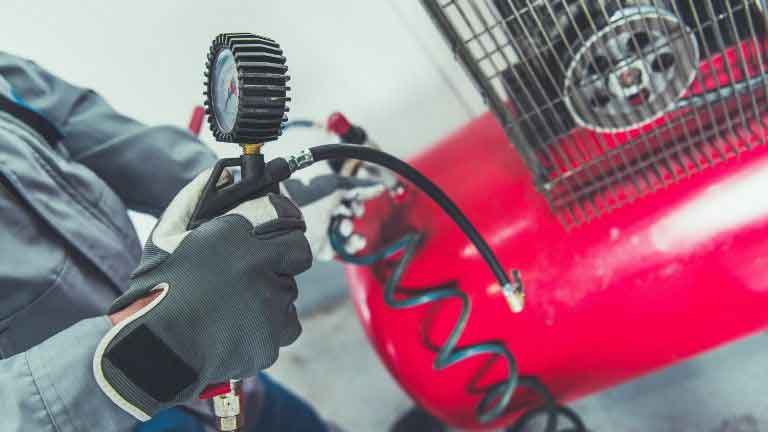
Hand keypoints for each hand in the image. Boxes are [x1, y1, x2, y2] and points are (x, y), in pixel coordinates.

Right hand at [94, 169, 311, 419]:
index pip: (289, 219)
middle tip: (254, 271)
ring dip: (271, 294)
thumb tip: (225, 172)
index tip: (281, 232)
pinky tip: (241, 325)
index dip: (286, 225)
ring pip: (289, 291)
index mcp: (238, 235)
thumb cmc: (157, 288)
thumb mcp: (169, 233)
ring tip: (234, 304)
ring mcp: (270, 302)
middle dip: (282, 260)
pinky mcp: (273, 336)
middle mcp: (260, 265)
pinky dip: (270, 326)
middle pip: (297, 255)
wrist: (153, 348)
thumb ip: (197, 196)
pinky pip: (286, 325)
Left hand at [282, 165, 384, 260]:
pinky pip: (339, 247)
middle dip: (354, 213)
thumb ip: (360, 187)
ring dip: (352, 229)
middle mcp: (318, 209)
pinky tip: (356, 241)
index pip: (345, 193)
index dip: (356, 196)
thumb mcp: (335, 188)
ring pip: (344, 230)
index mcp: (319, 191)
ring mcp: (318, 229)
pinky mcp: (318, 247)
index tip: (358, 198)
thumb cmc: (305, 200)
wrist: (284, 224)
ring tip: (346, 228)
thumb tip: (380, 187)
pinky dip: (351, 245)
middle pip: (346, 212)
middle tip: (352, 212)